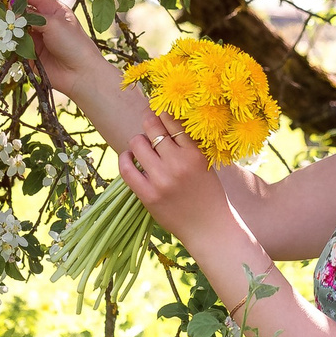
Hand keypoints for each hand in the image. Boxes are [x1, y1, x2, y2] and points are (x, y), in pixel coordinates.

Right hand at [2, 0, 112, 101]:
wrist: (80, 74)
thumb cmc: (74, 44)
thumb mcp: (54, 24)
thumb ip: (32, 16)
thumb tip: (11, 8)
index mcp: (51, 10)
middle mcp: (42, 22)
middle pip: (18, 9)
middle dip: (3, 5)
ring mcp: (34, 38)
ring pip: (12, 27)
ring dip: (1, 23)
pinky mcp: (28, 54)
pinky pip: (12, 45)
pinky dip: (3, 41)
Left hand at [114, 116, 233, 245]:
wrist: (210, 228)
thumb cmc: (208, 194)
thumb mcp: (205, 164)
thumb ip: (187, 146)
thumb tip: (164, 120)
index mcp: (194, 153)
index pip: (172, 120)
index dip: (162, 111)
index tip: (158, 108)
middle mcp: (177, 163)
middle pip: (152, 127)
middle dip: (148, 121)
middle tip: (147, 122)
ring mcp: (161, 179)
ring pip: (137, 143)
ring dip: (137, 141)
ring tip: (142, 147)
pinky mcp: (148, 195)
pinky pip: (127, 168)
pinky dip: (125, 158)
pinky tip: (129, 157)